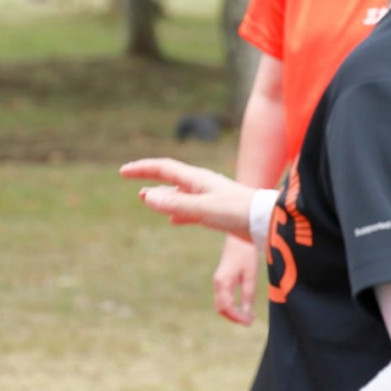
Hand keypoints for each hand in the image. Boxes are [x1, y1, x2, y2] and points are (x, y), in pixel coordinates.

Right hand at [119, 158, 256, 237]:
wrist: (267, 222)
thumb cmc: (238, 212)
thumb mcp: (204, 208)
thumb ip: (176, 204)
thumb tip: (147, 197)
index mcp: (197, 179)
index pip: (163, 168)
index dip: (142, 168)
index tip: (123, 171)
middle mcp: (202, 185)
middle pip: (169, 177)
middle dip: (149, 178)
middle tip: (130, 179)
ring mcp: (210, 197)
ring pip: (179, 193)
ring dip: (162, 195)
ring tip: (147, 199)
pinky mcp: (217, 211)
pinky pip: (190, 208)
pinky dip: (177, 212)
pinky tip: (174, 220)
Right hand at [213, 235, 260, 325]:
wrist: (238, 237)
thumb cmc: (246, 254)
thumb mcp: (250, 275)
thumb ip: (248, 295)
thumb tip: (247, 313)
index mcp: (223, 282)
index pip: (227, 307)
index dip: (237, 317)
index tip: (249, 322)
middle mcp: (218, 284)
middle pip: (221, 309)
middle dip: (234, 318)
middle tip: (250, 321)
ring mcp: (218, 282)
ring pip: (221, 305)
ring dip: (233, 313)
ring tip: (249, 315)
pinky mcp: (221, 281)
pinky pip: (223, 299)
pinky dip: (231, 307)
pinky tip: (244, 307)